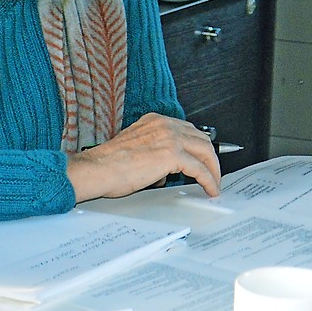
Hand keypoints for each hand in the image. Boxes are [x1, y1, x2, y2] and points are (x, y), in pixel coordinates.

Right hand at [66, 113, 221, 201]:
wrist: (96, 169)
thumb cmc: (108, 164)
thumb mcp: (135, 149)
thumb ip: (154, 153)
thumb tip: (165, 171)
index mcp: (155, 121)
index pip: (187, 130)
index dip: (199, 145)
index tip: (205, 157)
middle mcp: (165, 125)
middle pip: (200, 138)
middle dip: (211, 157)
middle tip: (214, 172)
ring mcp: (170, 138)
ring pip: (205, 151)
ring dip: (213, 169)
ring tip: (215, 183)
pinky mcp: (173, 155)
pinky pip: (200, 168)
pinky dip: (209, 179)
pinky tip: (210, 188)